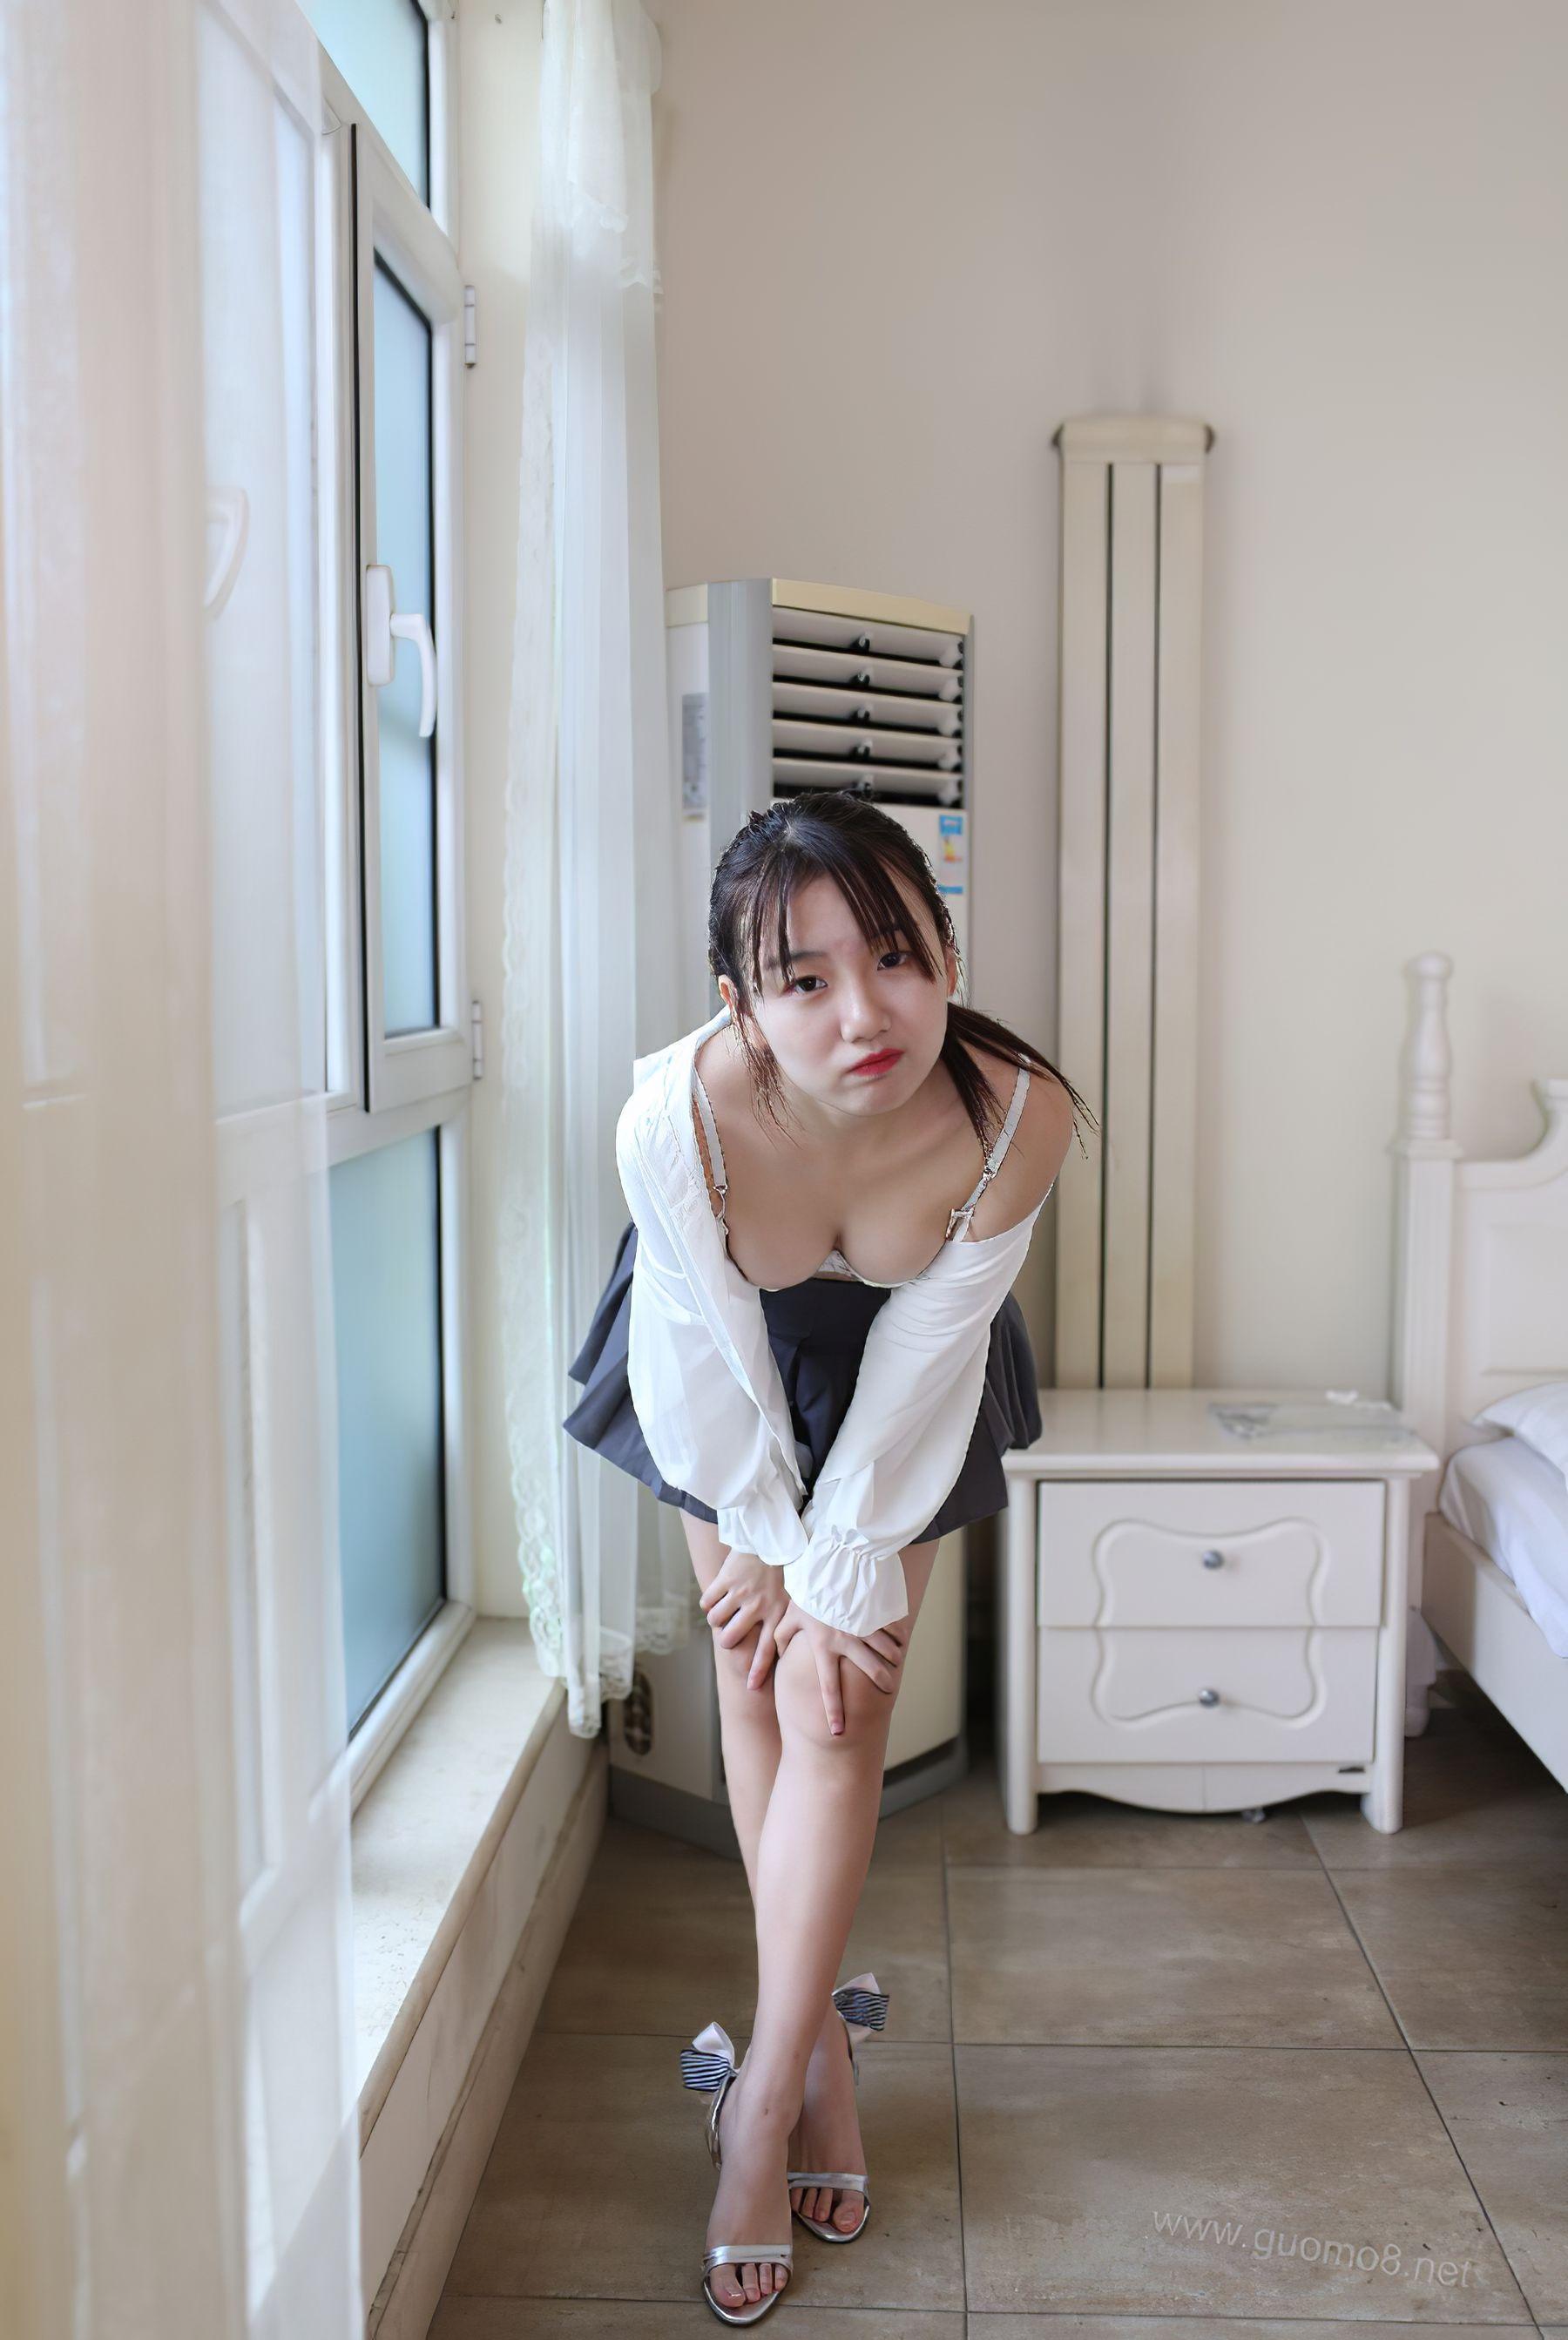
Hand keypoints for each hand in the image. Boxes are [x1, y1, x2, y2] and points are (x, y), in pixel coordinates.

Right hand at [698, 1551, 790, 1688]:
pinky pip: (707, 1601)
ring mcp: (740, 1593)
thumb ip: (786, 1620)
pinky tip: (715, 1597)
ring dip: (715, 1619)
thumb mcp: (792, 1597)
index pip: (766, 1650)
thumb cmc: (784, 1570)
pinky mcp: (726, 1580)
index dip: (758, 1671)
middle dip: (726, 1641)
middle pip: (731, 1638)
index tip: (752, 1689)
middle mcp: (757, 1606)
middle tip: (726, 1638)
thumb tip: (784, 1647)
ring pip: (716, 1620)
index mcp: (776, 1613)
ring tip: (721, 1612)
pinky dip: (708, 1603)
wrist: (771, 1537)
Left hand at [773, 1599, 910, 1736]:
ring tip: (897, 1662)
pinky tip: (900, 1638)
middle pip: (869, 1670)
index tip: (838, 1731)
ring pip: (885, 1650)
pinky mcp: (874, 1612)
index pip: (828, 1687)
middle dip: (882, 1681)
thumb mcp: (788, 1616)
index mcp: (823, 1647)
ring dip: (893, 1657)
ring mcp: (863, 1627)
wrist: (826, 1563)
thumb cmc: (805, 1592)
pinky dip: (897, 1634)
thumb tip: (777, 1656)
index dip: (833, 1712)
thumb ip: (781, 1639)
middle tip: (889, 1689)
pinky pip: (891, 1628)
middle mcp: (846, 1641)